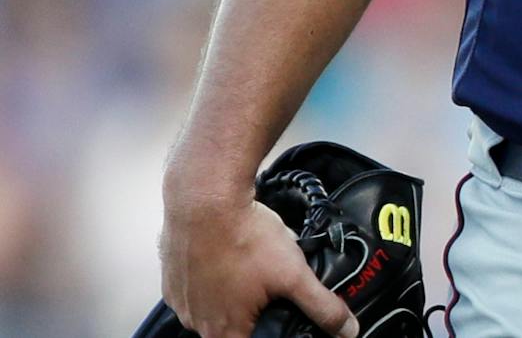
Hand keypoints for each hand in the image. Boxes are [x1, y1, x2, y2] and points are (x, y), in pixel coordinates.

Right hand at [160, 191, 358, 337]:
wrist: (205, 200)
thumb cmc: (246, 238)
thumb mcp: (294, 274)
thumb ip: (321, 305)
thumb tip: (347, 330)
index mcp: (223, 331)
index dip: (269, 332)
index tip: (277, 315)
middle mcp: (195, 322)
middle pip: (230, 328)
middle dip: (253, 312)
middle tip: (267, 288)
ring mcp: (180, 300)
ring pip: (212, 307)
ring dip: (232, 295)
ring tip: (251, 269)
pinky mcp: (171, 278)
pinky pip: (195, 288)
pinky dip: (212, 278)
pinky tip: (229, 259)